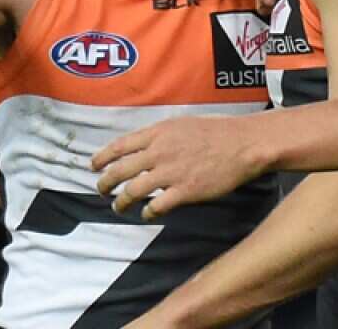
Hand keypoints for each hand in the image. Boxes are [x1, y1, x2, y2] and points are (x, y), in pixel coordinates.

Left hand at [92, 115, 267, 220]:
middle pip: (120, 170)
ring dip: (121, 202)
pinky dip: (147, 212)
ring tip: (118, 207)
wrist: (243, 144)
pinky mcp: (184, 191)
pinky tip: (147, 214)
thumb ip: (160, 136)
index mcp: (157, 133)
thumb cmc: (217, 132)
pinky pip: (156, 206)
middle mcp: (159, 152)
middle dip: (105, 183)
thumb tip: (144, 147)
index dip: (102, 158)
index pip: (119, 146)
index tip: (94, 166)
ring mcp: (170, 172)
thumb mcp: (182, 124)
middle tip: (101, 190)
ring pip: (133, 190)